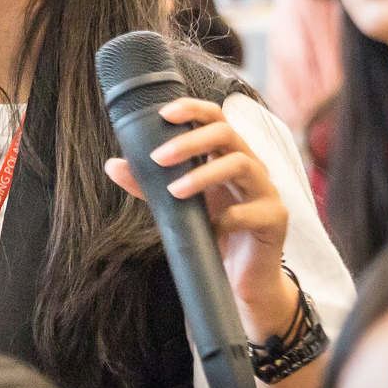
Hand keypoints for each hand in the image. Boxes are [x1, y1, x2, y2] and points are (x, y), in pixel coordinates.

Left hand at [104, 98, 300, 342]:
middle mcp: (251, 166)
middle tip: (158, 158)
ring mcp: (266, 191)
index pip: (216, 118)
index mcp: (228, 155)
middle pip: (227, 133)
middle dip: (190, 141)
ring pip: (241, 164)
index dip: (192, 109)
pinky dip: (226, 218)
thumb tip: (111, 164)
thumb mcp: (177, 205)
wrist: (241, 278)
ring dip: (203, 175)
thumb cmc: (211, 232)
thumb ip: (148, 185)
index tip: (163, 114)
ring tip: (174, 191)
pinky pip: (252, 211)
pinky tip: (210, 229)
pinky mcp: (275, 219)